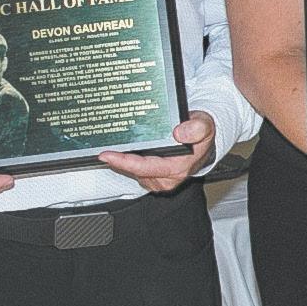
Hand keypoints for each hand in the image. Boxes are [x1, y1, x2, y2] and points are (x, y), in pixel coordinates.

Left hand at [99, 112, 215, 193]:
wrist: (204, 141)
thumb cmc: (202, 133)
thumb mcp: (204, 125)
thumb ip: (196, 128)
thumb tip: (179, 132)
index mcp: (177, 168)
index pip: (144, 167)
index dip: (124, 162)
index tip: (107, 154)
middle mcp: (168, 178)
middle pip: (134, 172)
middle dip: (117, 161)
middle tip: (102, 149)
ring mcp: (160, 180)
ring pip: (133, 173)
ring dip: (122, 163)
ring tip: (110, 150)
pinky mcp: (155, 178)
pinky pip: (136, 172)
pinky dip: (128, 163)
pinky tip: (122, 153)